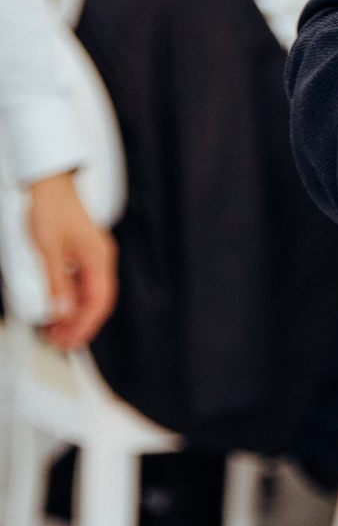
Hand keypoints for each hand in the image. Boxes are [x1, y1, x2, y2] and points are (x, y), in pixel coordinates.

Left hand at [25, 170, 117, 348]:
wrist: (50, 184)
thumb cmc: (52, 208)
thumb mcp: (48, 250)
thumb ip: (56, 284)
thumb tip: (62, 312)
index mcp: (98, 258)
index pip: (98, 302)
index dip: (84, 326)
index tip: (69, 341)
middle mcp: (100, 258)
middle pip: (98, 301)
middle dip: (81, 325)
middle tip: (60, 341)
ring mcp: (94, 256)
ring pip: (90, 294)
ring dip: (75, 315)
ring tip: (56, 329)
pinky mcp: (84, 253)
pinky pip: (83, 284)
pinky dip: (72, 300)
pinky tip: (58, 308)